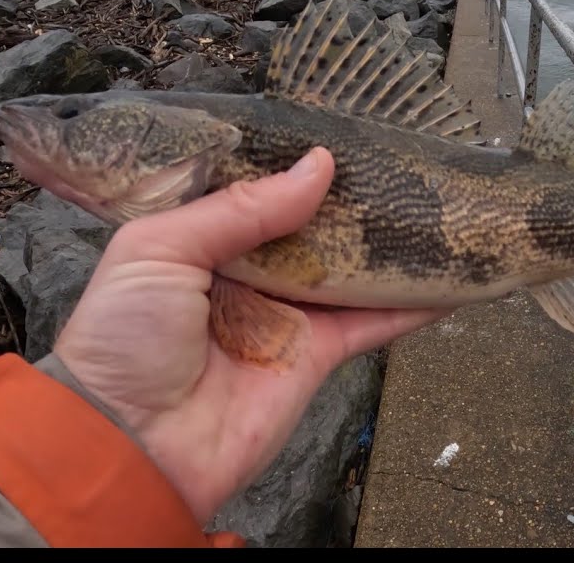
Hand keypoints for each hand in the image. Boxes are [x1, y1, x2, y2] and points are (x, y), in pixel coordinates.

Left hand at [51, 147, 450, 522]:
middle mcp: (246, 272)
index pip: (255, 190)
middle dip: (350, 197)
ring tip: (437, 206)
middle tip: (401, 157)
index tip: (338, 127)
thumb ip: (239, 208)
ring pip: (350, 269)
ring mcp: (284, 313)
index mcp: (198, 240)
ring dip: (390, 245)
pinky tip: (451, 279)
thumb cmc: (122, 339)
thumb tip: (320, 167)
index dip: (291, 162)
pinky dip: (412, 304)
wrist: (133, 446)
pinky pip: (372, 322)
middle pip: (311, 226)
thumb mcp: (158, 249)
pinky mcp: (316, 355)